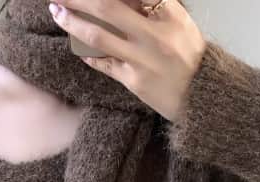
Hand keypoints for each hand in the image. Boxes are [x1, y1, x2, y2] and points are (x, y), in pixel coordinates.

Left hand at [47, 0, 205, 120]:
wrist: (203, 94)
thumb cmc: (189, 54)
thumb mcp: (178, 21)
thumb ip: (152, 6)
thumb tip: (122, 1)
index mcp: (168, 12)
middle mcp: (153, 33)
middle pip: (106, 7)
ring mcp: (142, 59)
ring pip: (98, 36)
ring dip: (73, 23)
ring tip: (56, 12)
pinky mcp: (134, 81)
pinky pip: (105, 64)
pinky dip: (89, 55)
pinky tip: (77, 47)